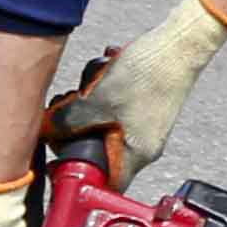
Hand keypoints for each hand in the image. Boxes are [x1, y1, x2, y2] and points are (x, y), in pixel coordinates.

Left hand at [45, 0, 226, 188]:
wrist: (181, 43)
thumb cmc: (148, 74)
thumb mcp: (97, 100)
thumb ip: (68, 121)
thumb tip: (45, 130)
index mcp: (137, 153)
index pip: (106, 183)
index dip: (80, 176)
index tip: (56, 159)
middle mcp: (144, 145)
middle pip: (99, 152)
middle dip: (76, 133)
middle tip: (63, 115)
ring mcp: (145, 126)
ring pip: (104, 127)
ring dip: (88, 109)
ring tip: (86, 86)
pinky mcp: (145, 108)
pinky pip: (114, 111)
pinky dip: (103, 96)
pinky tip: (102, 74)